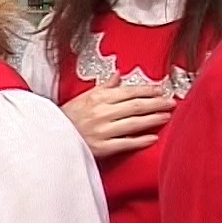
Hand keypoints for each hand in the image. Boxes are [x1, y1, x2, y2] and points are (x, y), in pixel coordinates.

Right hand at [61, 73, 175, 158]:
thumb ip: (103, 86)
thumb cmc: (66, 118)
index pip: (129, 91)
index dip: (148, 90)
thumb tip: (118, 75)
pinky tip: (153, 137)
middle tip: (171, 102)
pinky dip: (141, 140)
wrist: (50, 137)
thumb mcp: (83, 97)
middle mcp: (102, 113)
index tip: (161, 90)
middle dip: (157, 103)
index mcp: (97, 98)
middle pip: (136, 106)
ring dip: (153, 119)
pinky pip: (126, 143)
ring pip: (134, 123)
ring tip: (167, 116)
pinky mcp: (103, 147)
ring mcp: (103, 130)